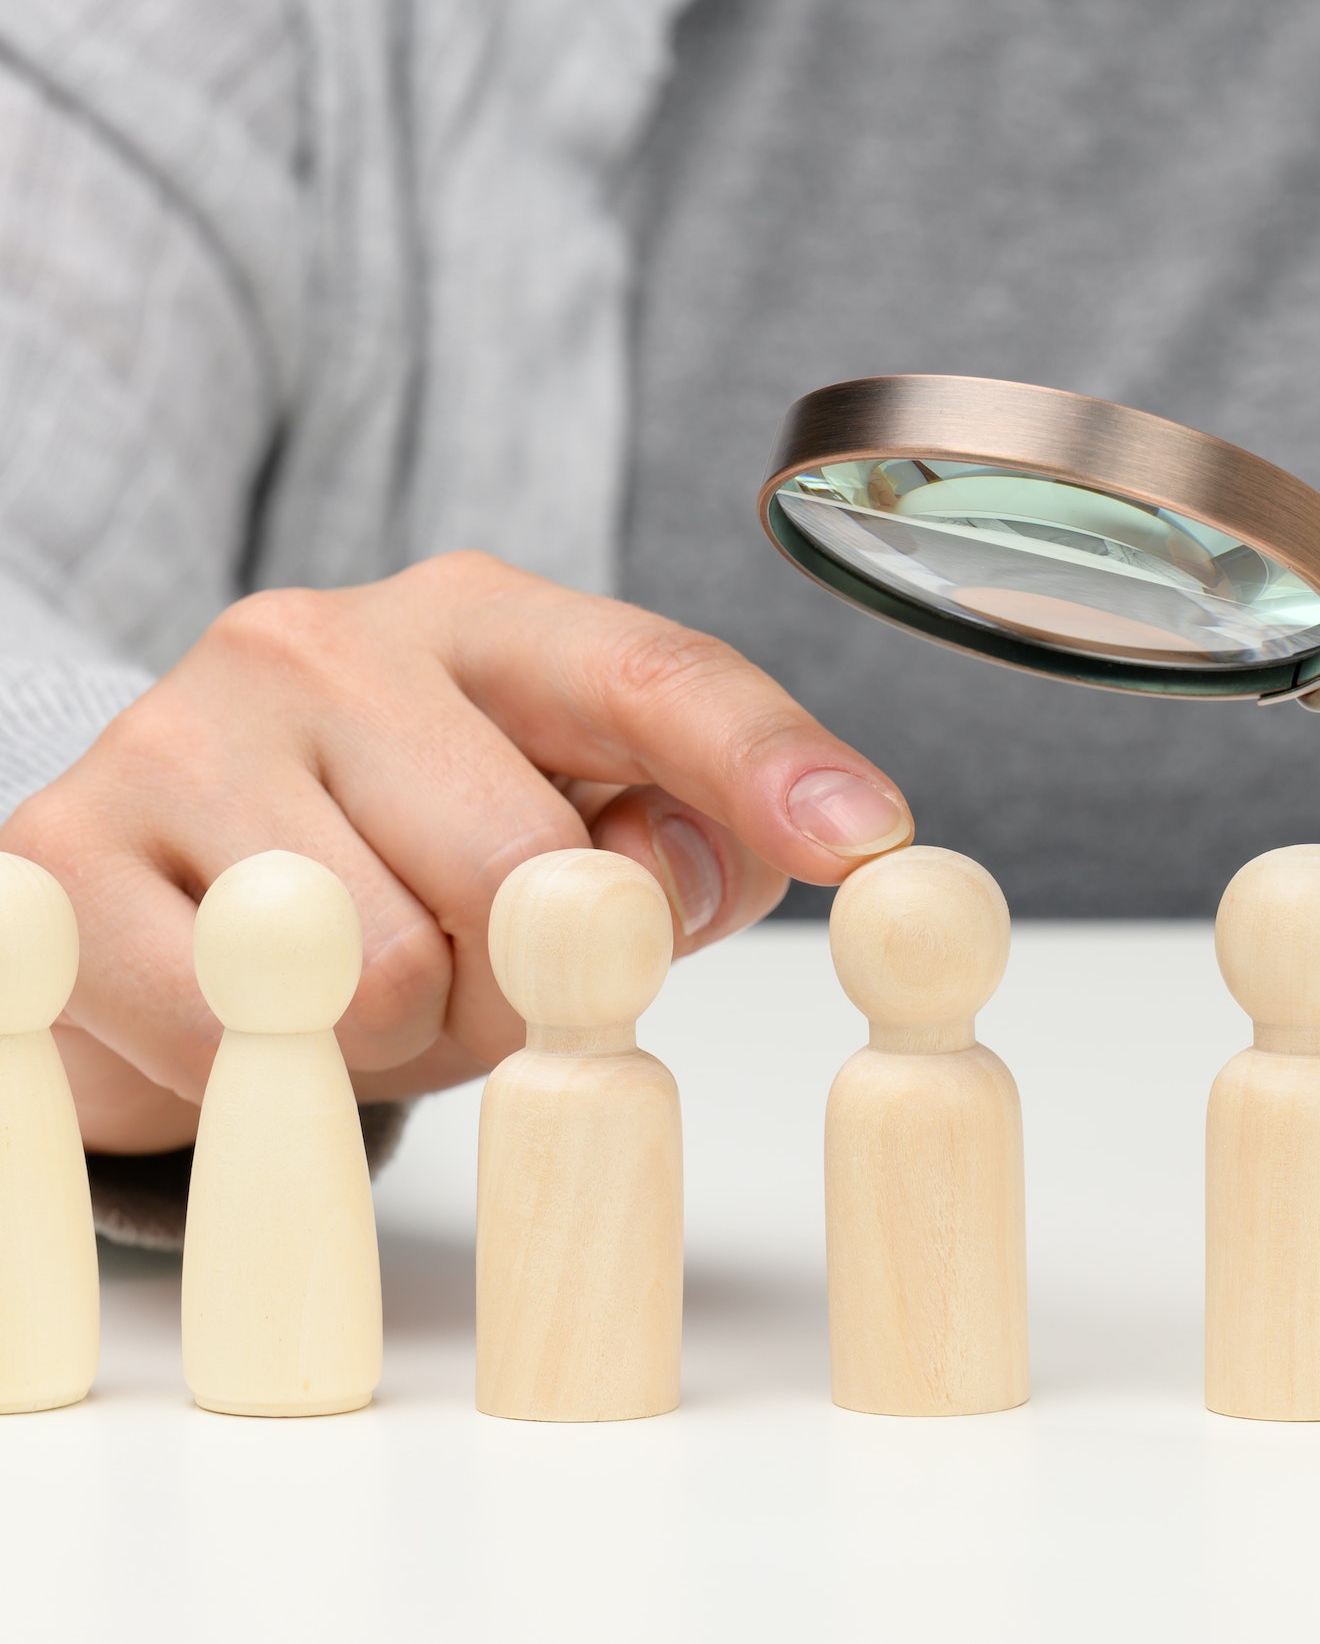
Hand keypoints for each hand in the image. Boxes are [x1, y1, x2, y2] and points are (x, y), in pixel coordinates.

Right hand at [2, 553, 913, 1151]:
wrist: (145, 894)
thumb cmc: (388, 864)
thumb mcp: (557, 836)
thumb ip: (689, 840)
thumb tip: (805, 848)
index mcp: (477, 624)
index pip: (653, 676)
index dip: (766, 766)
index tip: (866, 840)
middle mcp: (324, 641)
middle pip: (532, 867)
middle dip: (529, 979)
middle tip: (470, 973)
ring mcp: (181, 732)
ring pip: (389, 965)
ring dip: (403, 1033)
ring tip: (357, 986)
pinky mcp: (58, 851)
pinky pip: (243, 1033)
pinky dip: (276, 1068)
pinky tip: (246, 1009)